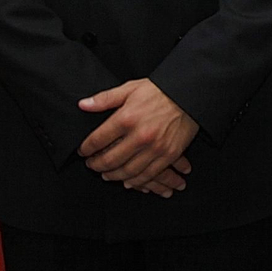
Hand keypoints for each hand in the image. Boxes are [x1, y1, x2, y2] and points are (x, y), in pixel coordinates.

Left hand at [77, 79, 198, 193]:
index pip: (97, 140)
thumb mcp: (129, 89)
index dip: (86, 148)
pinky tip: (128, 180)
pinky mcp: (168, 155)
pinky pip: (148, 175)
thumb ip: (105, 99)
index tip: (83, 151)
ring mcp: (155, 148)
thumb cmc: (159, 91)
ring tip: (106, 174)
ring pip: (127, 171)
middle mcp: (139, 136)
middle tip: (92, 165)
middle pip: (110, 160)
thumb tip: (83, 105)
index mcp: (126, 118)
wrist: (188, 94)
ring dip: (113, 176)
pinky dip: (135, 181)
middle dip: (96, 165)